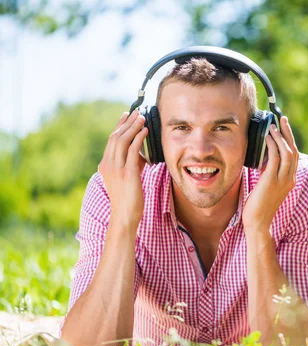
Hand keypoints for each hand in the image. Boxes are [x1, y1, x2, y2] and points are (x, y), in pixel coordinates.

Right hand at [98, 110, 147, 227]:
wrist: (124, 216)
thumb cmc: (128, 200)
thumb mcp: (126, 178)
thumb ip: (131, 164)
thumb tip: (141, 154)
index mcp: (105, 165)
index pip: (111, 140)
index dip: (119, 126)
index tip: (127, 115)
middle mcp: (108, 164)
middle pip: (115, 137)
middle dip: (126, 122)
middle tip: (136, 111)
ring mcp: (116, 169)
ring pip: (122, 141)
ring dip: (133, 127)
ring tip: (142, 117)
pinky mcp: (127, 174)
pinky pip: (132, 151)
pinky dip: (138, 138)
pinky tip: (145, 131)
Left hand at [242, 116, 298, 232]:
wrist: (258, 223)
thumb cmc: (258, 207)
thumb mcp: (266, 187)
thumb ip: (268, 173)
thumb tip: (262, 159)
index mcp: (290, 181)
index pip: (294, 156)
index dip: (290, 140)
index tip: (283, 128)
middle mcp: (289, 179)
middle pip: (294, 151)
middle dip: (288, 133)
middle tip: (281, 119)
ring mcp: (282, 181)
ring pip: (287, 153)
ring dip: (280, 137)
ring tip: (272, 127)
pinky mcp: (271, 182)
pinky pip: (275, 159)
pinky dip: (272, 145)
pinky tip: (267, 138)